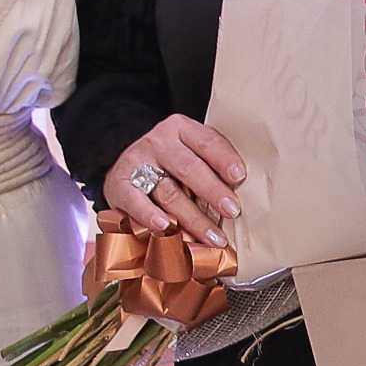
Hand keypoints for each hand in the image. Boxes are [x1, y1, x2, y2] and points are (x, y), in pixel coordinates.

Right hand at [110, 114, 244, 242]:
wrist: (123, 160)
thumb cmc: (170, 162)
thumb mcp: (191, 151)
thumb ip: (212, 164)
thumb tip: (246, 192)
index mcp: (181, 129)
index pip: (207, 141)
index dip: (224, 159)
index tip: (240, 177)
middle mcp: (159, 142)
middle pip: (189, 168)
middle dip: (213, 191)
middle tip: (232, 211)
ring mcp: (137, 162)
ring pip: (168, 192)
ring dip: (193, 217)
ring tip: (213, 236)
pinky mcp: (119, 184)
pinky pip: (136, 201)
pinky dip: (149, 215)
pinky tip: (164, 226)